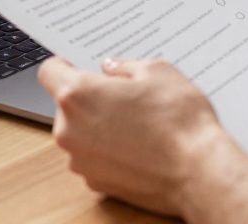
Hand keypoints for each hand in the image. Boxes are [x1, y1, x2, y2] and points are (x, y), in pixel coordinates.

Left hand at [36, 57, 247, 216]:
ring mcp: (80, 161)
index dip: (65, 65)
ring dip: (99, 126)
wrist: (198, 172)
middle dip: (90, 98)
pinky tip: (139, 147)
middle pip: (66, 105)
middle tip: (126, 96)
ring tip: (138, 124)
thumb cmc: (179, 121)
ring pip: (80, 133)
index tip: (78, 67)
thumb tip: (112, 69)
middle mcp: (69, 130)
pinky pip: (94, 158)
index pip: (49, 71)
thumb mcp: (158, 72)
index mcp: (78, 95)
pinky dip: (109, 151)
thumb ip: (125, 66)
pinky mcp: (95, 183)